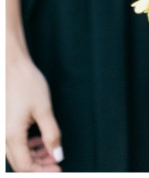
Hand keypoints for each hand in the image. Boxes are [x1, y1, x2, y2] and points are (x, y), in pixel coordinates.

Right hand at [6, 55, 62, 171]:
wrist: (11, 66)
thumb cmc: (27, 83)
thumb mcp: (44, 109)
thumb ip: (51, 134)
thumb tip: (57, 155)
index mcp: (12, 136)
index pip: (26, 167)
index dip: (43, 172)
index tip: (58, 169)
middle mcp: (3, 138)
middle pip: (20, 163)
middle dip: (39, 166)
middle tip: (56, 162)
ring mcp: (2, 132)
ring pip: (17, 154)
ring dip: (34, 156)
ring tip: (51, 150)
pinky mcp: (4, 125)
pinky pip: (14, 143)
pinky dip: (28, 146)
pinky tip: (39, 140)